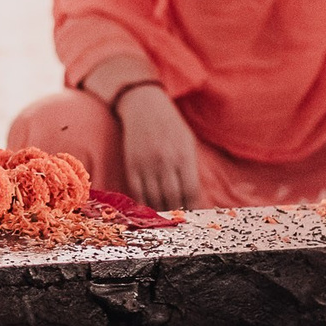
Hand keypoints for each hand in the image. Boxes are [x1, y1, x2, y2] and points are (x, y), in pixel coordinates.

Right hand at [112, 83, 198, 210]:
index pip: (191, 191)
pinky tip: (149, 207)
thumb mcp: (187, 141)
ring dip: (160, 210)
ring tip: (165, 216)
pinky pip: (137, 191)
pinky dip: (143, 202)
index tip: (193, 215)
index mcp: (183, 156)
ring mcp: (147, 164)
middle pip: (173, 197)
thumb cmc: (170, 124)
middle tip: (179, 219)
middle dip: (177, 211)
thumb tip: (193, 194)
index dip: (193, 207)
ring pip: (154, 197)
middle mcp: (165, 162)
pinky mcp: (132, 165)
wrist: (143, 106)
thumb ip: (190, 166)